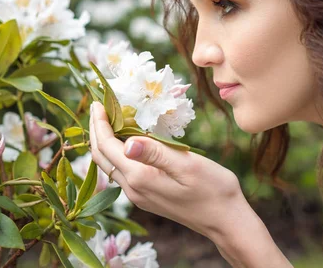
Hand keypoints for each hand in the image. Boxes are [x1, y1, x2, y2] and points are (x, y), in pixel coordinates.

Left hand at [88, 101, 242, 237]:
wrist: (225, 220)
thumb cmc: (213, 189)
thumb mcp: (187, 165)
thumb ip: (156, 153)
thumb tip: (127, 143)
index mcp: (140, 178)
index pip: (107, 147)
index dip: (99, 123)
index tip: (97, 101)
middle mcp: (133, 189)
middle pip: (101, 157)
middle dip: (96, 130)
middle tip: (98, 106)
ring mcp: (139, 195)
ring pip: (110, 165)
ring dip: (105, 141)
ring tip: (108, 118)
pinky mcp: (146, 196)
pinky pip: (122, 171)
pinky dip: (117, 152)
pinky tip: (126, 140)